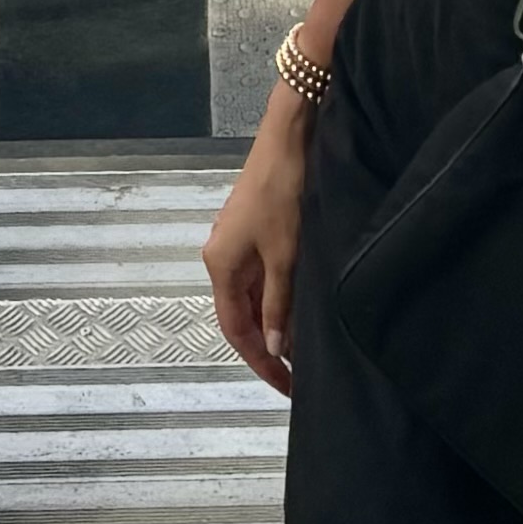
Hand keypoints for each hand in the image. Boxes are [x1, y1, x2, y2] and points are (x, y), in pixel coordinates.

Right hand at [203, 86, 312, 396]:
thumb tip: (275, 349)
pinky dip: (277, 298)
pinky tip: (297, 308)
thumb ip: (279, 306)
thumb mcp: (285, 258)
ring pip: (252, 296)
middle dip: (267, 346)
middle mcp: (221, 256)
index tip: (286, 386)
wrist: (289, 137)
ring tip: (302, 348)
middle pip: (241, 315)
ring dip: (273, 322)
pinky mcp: (252, 228)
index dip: (261, 362)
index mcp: (220, 266)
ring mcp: (236, 241)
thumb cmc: (284, 196)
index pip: (236, 330)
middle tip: (297, 374)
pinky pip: (260, 276)